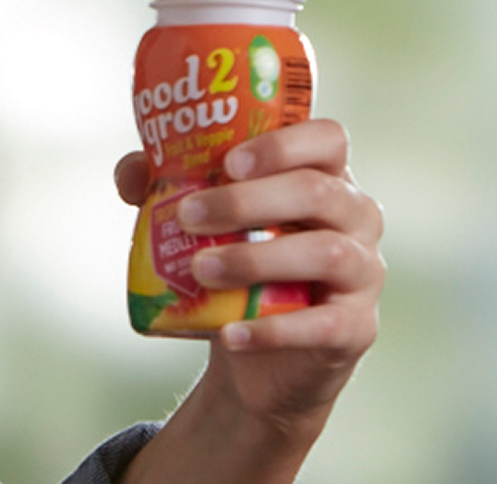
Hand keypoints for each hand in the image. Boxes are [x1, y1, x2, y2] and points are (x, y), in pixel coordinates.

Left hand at [114, 120, 384, 481]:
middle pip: (317, 191)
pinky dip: (273, 330)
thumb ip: (167, 188)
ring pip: (327, 253)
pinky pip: (324, 325)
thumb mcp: (205, 223)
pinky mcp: (357, 327)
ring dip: (256, 259)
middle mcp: (356, 218)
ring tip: (200, 270)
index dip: (282, 144)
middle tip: (189, 216)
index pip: (327, 138)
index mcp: (325, 177)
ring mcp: (364, 273)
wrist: (259, 357)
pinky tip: (231, 334)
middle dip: (246, 201)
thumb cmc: (237, 267)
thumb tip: (133, 174)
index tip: (228, 163)